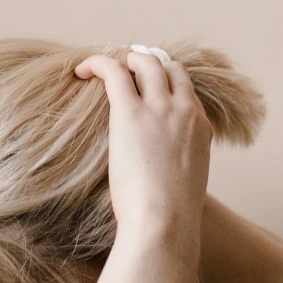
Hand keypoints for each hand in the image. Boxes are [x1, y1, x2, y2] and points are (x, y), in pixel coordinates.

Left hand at [74, 49, 211, 250]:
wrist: (165, 222)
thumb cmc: (170, 217)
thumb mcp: (185, 184)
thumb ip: (177, 166)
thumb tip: (160, 173)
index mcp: (201, 127)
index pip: (185, 89)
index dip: (164, 83)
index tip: (145, 88)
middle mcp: (184, 110)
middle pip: (167, 67)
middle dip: (145, 64)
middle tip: (123, 71)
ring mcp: (159, 108)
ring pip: (144, 62)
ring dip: (124, 60)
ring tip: (100, 69)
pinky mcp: (130, 112)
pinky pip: (114, 71)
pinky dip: (97, 63)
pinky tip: (81, 70)